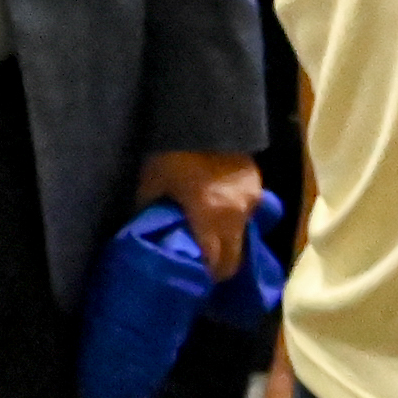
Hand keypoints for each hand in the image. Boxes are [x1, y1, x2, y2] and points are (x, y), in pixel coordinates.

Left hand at [136, 149, 265, 283]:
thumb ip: (149, 209)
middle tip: (202, 270)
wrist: (204, 115)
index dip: (205, 276)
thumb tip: (141, 230)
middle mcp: (236, 213)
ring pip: (243, 237)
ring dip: (228, 244)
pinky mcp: (256, 185)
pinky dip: (234, 220)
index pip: (215, 262)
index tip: (194, 282)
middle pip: (235, 258)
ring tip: (209, 242)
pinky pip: (247, 214)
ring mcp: (250, 199)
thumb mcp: (152, 181)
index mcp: (211, 215)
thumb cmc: (173, 151)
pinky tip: (219, 216)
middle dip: (219, 269)